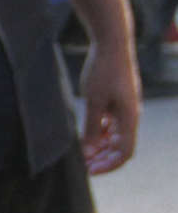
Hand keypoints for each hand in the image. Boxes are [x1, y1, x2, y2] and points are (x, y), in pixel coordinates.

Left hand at [78, 38, 139, 174]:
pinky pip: (111, 125)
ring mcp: (125, 108)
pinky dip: (99, 133)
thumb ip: (91, 128)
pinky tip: (85, 136)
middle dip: (102, 158)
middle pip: (119, 147)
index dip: (108, 165)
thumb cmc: (103, 69)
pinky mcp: (118, 101)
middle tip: (82, 165)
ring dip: (99, 147)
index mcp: (129, 118)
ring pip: (114, 136)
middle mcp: (131, 115)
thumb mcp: (94, 101)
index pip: (124, 153)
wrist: (112, 42)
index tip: (89, 170)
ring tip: (81, 153)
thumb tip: (88, 152)